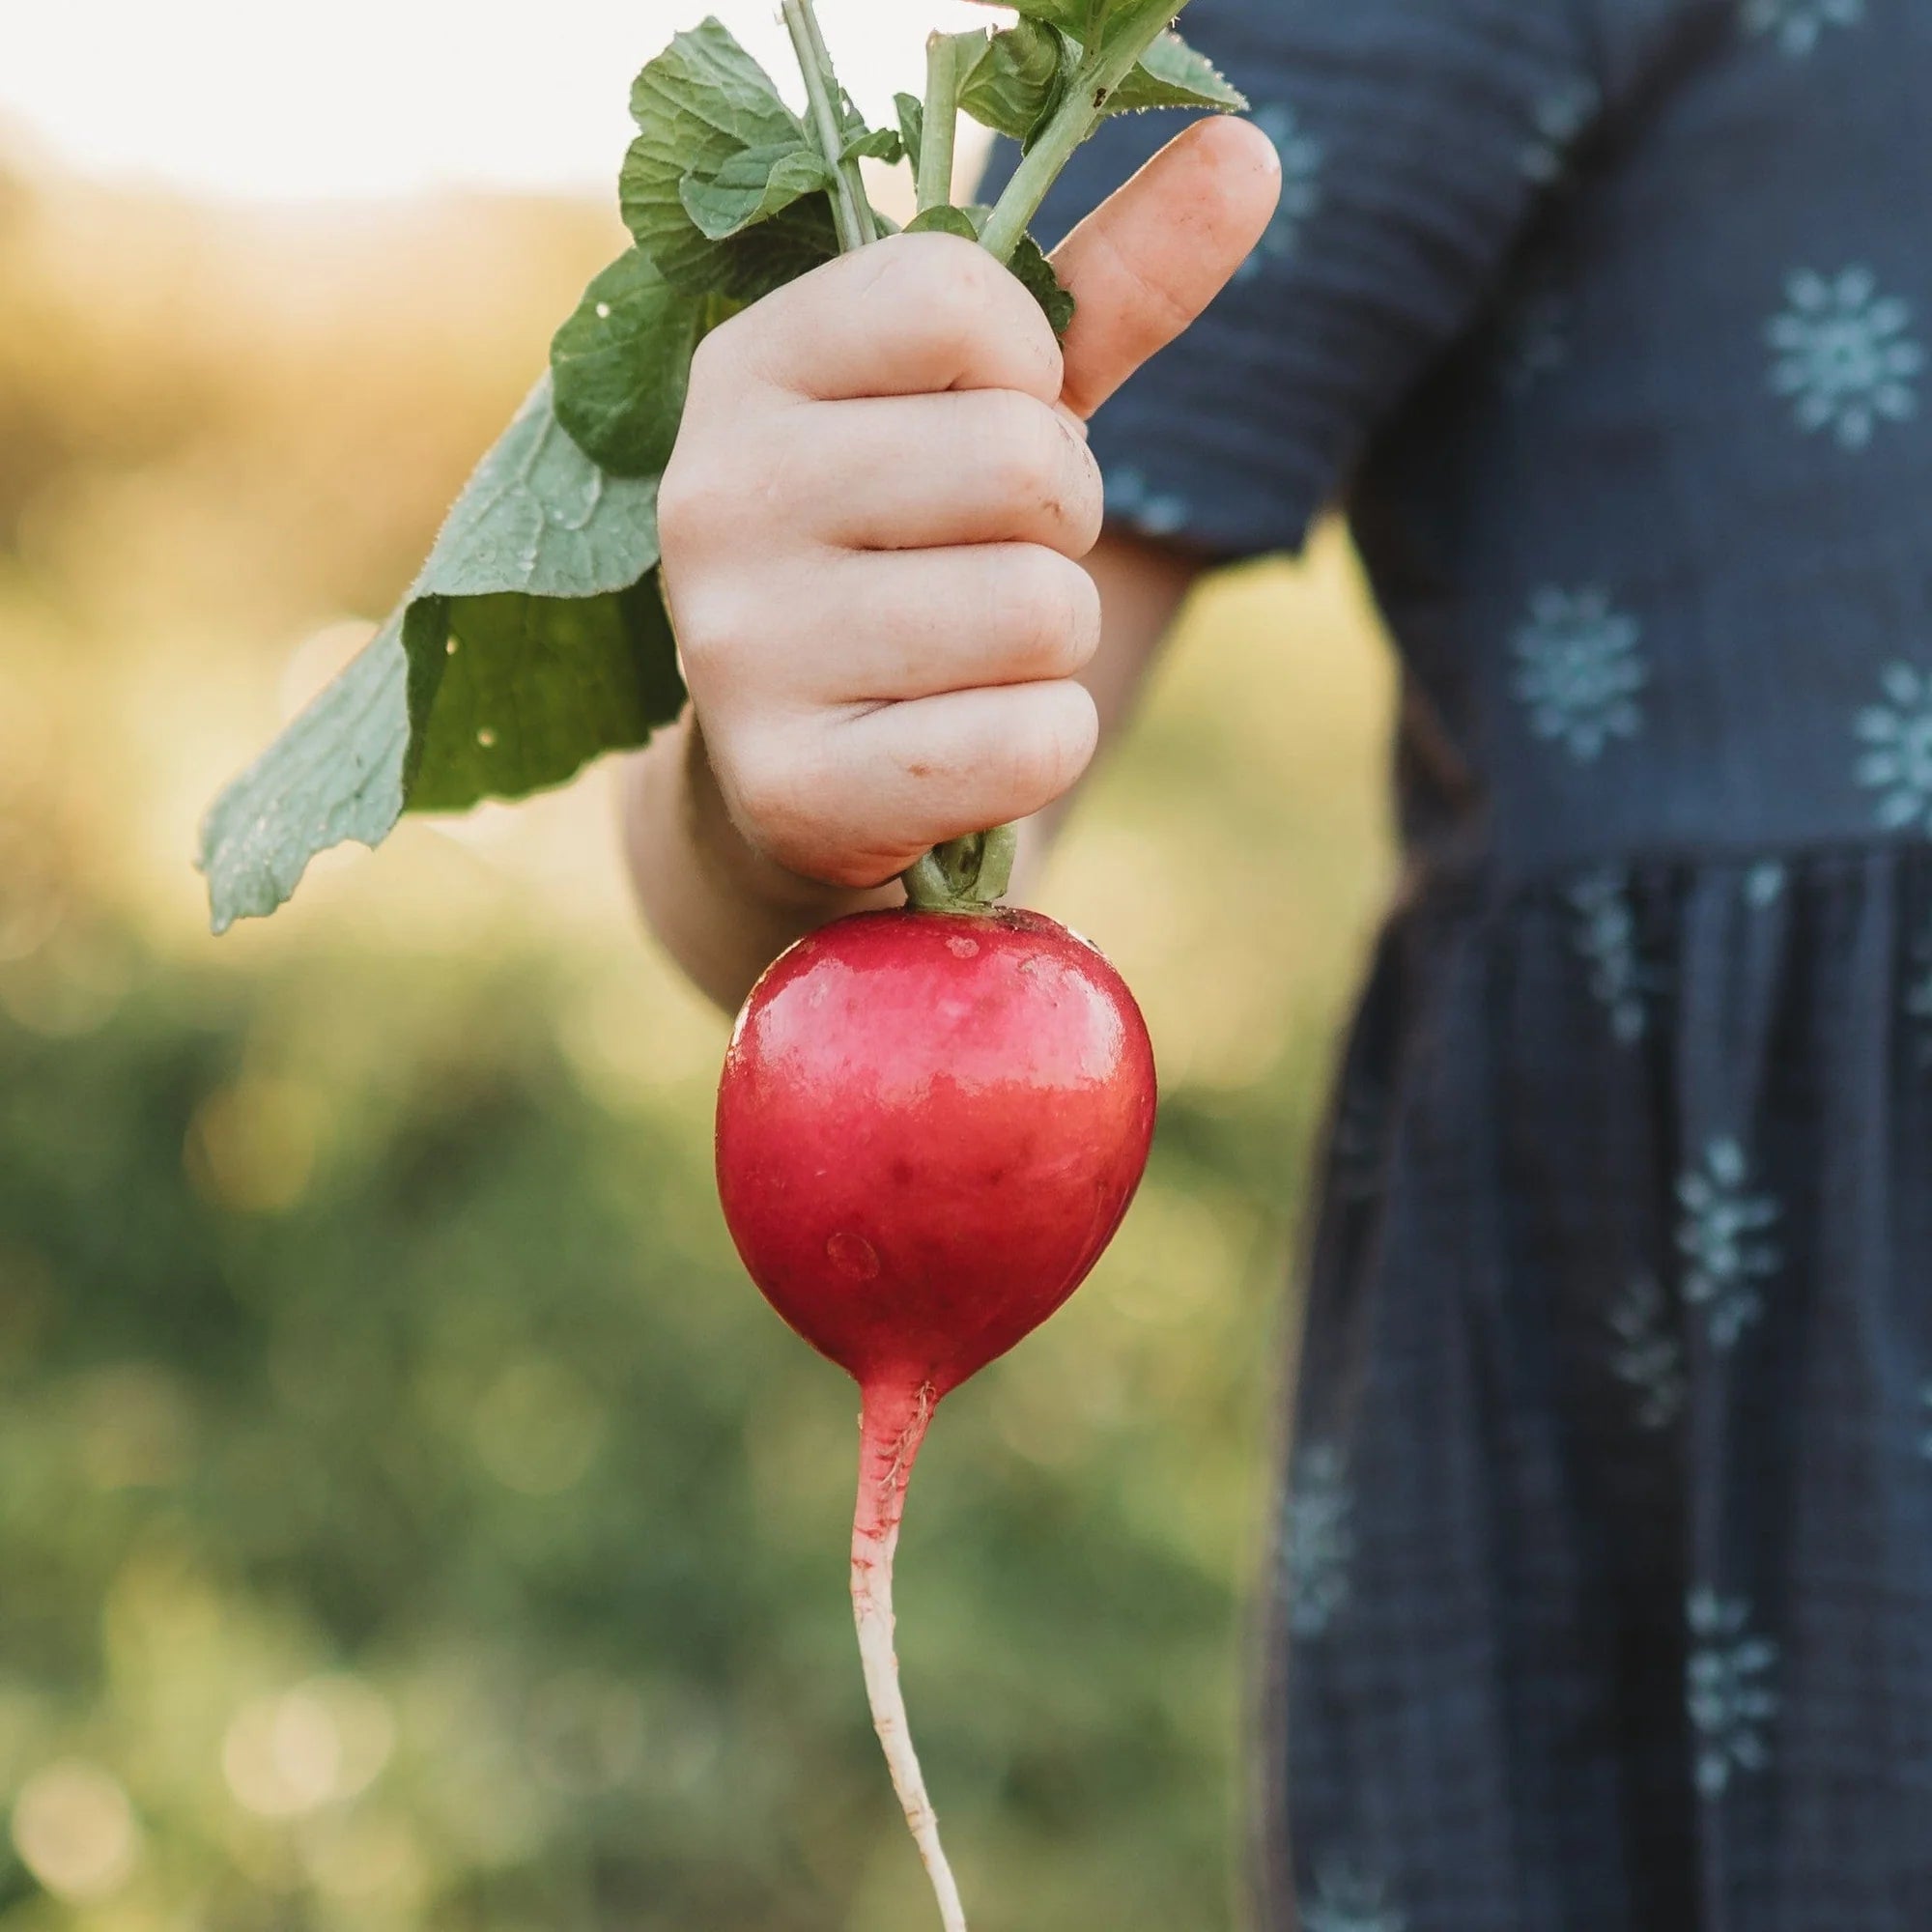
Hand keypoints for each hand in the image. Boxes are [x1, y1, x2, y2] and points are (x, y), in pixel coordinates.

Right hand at [654, 116, 1279, 889]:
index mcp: (748, 369)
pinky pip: (1031, 742)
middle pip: (1024, 464)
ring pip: (1041, 611)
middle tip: (986, 566)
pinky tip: (962, 750)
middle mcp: (713, 498)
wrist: (794, 784)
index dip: (1033, 375)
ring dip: (1053, 645)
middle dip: (1060, 527)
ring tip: (967, 661)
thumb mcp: (986, 413)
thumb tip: (1250, 152)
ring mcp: (738, 652)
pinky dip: (1043, 748)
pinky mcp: (793, 788)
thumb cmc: (909, 563)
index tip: (987, 428)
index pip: (965, 298)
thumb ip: (1104, 290)